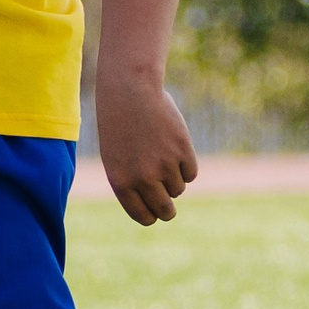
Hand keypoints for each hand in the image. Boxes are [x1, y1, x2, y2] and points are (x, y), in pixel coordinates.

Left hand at [94, 71, 197, 225]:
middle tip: (169, 204)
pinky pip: (191, 173)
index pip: (144, 216)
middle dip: (168, 210)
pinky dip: (185, 165)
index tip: (155, 213)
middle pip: (165, 210)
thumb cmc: (119, 126)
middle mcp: (144, 178)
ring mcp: (165, 165)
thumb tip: (155, 204)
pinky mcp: (183, 151)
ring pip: (178, 189)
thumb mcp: (117, 158)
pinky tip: (173, 147)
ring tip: (160, 155)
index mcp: (122, 183)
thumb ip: (133, 184)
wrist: (130, 93)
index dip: (151, 216)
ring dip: (173, 178)